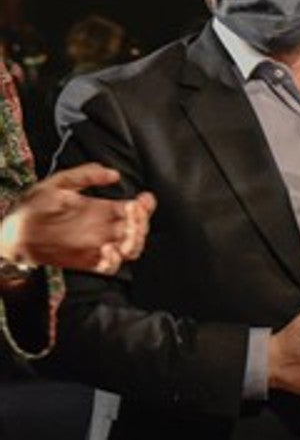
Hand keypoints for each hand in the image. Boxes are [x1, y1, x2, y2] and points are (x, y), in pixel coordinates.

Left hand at [0, 163, 156, 273]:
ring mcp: (97, 245)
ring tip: (123, 239)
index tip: (142, 200)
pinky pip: (111, 266)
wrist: (11, 234)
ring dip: (134, 244)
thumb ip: (86, 175)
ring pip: (131, 249)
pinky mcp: (87, 262)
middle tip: (134, 221)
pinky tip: (107, 251)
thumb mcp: (58, 183)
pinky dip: (115, 261)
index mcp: (102, 208)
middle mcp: (104, 227)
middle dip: (143, 225)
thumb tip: (114, 174)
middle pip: (139, 229)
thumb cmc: (32, 206)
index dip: (146, 206)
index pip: (135, 208)